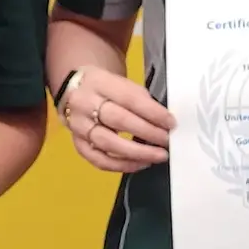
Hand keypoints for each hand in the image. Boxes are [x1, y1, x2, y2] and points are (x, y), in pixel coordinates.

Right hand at [57, 66, 172, 173]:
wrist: (78, 91)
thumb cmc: (106, 89)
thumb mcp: (123, 84)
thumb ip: (142, 101)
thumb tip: (164, 122)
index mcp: (99, 83)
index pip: (129, 98)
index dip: (152, 112)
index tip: (170, 123)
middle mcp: (84, 104)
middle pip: (118, 120)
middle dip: (147, 132)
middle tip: (166, 140)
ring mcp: (79, 126)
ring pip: (107, 143)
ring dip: (137, 152)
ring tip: (157, 155)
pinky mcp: (78, 144)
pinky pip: (99, 160)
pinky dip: (122, 165)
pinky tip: (139, 164)